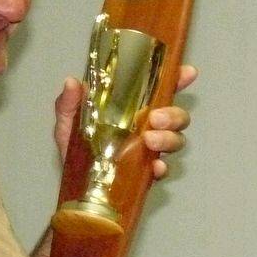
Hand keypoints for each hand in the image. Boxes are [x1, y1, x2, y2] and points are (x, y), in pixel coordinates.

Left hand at [53, 65, 197, 178]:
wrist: (73, 183)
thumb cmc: (75, 147)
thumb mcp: (69, 120)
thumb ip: (69, 103)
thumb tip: (72, 83)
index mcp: (134, 108)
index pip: (161, 90)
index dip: (177, 80)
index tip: (187, 73)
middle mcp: (148, 127)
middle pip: (177, 116)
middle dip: (174, 115)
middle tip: (155, 118)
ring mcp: (150, 151)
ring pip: (176, 140)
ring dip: (169, 138)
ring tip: (150, 141)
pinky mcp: (146, 175)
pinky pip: (162, 170)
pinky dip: (162, 168)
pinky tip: (155, 167)